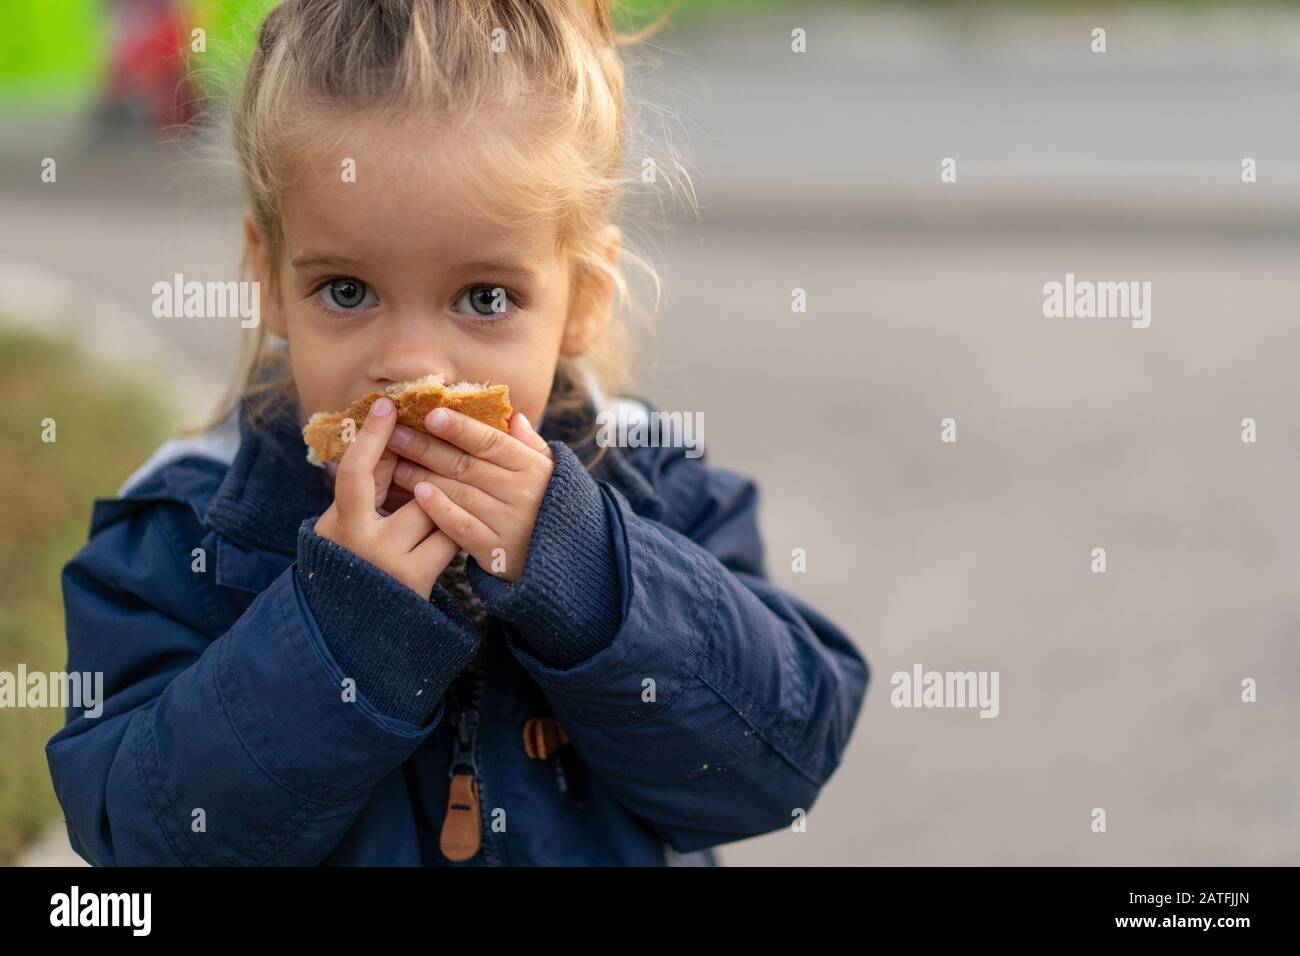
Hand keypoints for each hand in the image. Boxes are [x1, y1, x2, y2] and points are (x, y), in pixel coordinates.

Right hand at [313, 396, 461, 598]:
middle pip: (412, 491)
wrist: (356, 625)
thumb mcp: (349, 522)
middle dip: (427, 480)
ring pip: (436, 513)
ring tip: (449, 510)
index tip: (387, 405)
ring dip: (444, 508)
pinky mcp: (418, 580)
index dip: (371, 436)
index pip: (354, 471)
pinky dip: (455, 531)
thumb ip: (370, 486)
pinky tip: (457, 530)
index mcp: (340, 523)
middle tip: (437, 477)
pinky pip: (450, 539)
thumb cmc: (354, 560)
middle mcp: (363, 543)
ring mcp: (392, 563)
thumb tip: (396, 436)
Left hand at [386, 406, 553, 582]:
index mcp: (533, 467)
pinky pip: (462, 527)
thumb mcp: (550, 472)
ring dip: (424, 476)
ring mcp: (510, 522)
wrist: (566, 560)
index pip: (491, 441)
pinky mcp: (497, 550)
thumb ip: (530, 445)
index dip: (459, 427)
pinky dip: (440, 510)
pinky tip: (418, 495)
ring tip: (396, 463)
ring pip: (460, 493)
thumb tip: (513, 416)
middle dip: (427, 447)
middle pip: (467, 465)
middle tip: (395, 434)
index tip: (430, 414)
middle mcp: (523, 492)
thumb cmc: (550, 506)